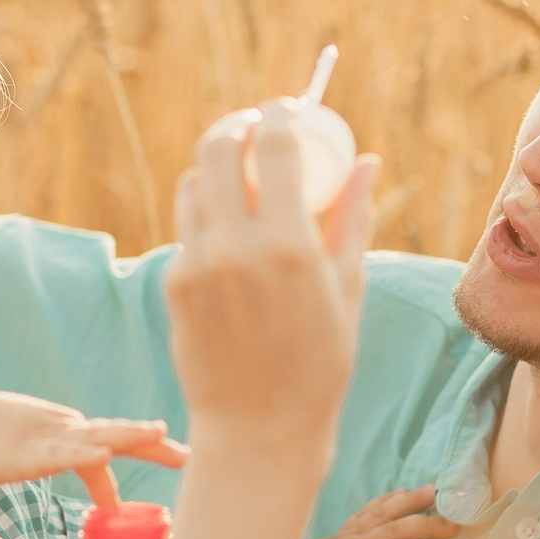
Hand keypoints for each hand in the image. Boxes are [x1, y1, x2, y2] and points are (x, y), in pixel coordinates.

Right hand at [0, 389, 188, 496]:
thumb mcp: (45, 456)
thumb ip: (80, 466)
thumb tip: (111, 500)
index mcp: (74, 431)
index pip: (119, 442)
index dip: (152, 451)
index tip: (184, 459)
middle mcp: (67, 428)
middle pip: (119, 435)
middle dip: (155, 445)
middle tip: (189, 455)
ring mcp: (47, 436)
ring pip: (94, 436)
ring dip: (126, 436)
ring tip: (157, 433)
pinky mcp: (25, 450)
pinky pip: (58, 453)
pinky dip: (81, 454)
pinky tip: (101, 455)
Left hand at [163, 106, 376, 457]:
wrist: (260, 429)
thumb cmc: (321, 361)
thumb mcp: (347, 288)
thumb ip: (351, 216)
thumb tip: (365, 160)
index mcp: (289, 245)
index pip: (275, 145)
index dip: (281, 114)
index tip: (289, 109)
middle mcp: (236, 247)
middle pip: (218, 148)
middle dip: (237, 126)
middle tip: (253, 128)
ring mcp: (197, 265)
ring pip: (195, 184)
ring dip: (217, 169)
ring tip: (242, 181)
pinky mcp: (173, 283)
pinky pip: (187, 228)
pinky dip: (207, 216)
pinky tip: (231, 235)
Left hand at [287, 487, 457, 538]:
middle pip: (396, 526)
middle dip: (428, 524)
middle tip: (456, 525)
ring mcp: (347, 535)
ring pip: (383, 512)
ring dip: (410, 501)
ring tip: (435, 492)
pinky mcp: (342, 533)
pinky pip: (368, 510)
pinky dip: (387, 500)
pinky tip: (402, 493)